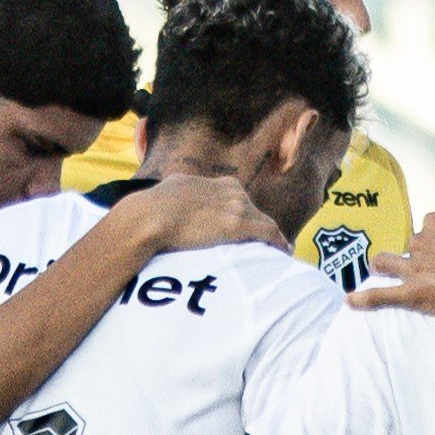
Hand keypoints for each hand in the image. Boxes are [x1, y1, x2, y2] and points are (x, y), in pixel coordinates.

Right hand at [112, 171, 284, 254]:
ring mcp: (236, 207)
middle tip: (266, 244)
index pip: (238, 199)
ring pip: (264, 222)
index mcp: (216, 182)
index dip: (244, 214)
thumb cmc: (153, 208)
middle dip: (259, 226)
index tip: (247, 225)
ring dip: (272, 238)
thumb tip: (174, 190)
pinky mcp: (238, 225)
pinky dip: (278, 243)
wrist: (150, 216)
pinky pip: (268, 234)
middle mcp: (230, 190)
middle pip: (253, 210)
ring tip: (280, 251)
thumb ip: (182, 190)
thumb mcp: (172, 188)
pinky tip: (285, 252)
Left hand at [354, 205, 434, 319]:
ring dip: (382, 265)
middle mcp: (421, 242)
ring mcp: (415, 268)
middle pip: (412, 245)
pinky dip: (363, 299)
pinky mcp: (413, 294)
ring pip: (387, 263)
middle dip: (420, 254)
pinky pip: (381, 296)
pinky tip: (350, 301)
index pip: (432, 225)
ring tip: (377, 269)